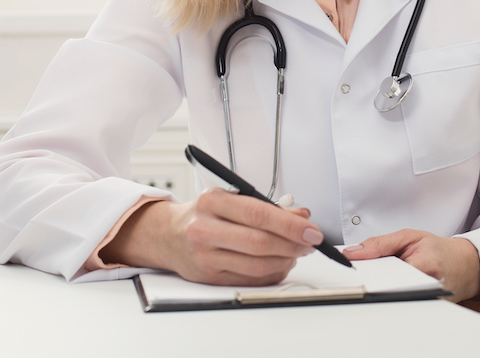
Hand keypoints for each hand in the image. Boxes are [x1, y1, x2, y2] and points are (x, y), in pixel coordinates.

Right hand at [101, 190, 322, 285]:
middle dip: (292, 245)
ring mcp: (205, 257)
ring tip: (296, 252)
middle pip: (260, 243)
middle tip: (309, 243)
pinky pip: (250, 280)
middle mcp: (205, 230)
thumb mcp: (230, 199)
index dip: (290, 225)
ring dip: (285, 261)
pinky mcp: (209, 278)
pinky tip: (280, 263)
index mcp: (212, 203)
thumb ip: (265, 206)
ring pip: (257, 265)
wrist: (168, 235)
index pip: (259, 214)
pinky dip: (272, 273)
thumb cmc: (203, 214)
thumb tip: (301, 215)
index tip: (311, 230)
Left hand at [342, 229, 479, 302]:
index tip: (351, 270)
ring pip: (394, 298)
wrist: (465, 264)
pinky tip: (388, 288)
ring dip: (381, 289)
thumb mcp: (410, 236)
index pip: (388, 272)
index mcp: (424, 263)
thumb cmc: (438, 249)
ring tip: (376, 280)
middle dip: (373, 281)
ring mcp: (429, 300)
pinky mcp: (427, 308)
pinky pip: (402, 303)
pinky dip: (391, 295)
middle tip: (360, 276)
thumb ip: (381, 244)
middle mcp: (428, 285)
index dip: (368, 272)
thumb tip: (354, 253)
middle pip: (389, 288)